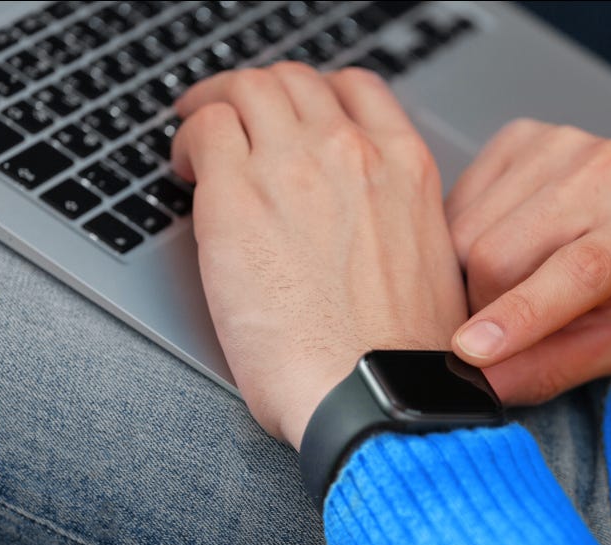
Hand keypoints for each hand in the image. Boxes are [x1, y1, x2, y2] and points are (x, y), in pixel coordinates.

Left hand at [171, 63, 467, 445]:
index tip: (296, 115)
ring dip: (217, 104)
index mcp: (407, 170)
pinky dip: (189, 138)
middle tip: (234, 117)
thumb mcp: (426, 268)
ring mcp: (294, 168)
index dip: (315, 95)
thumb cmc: (401, 360)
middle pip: (294, 80)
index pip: (357, 90)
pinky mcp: (237, 198)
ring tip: (198, 134)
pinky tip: (184, 168)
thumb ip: (392, 218)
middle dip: (259, 94)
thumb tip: (356, 217)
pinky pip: (204, 131)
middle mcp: (353, 154)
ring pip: (246, 89)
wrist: (379, 397)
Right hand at [447, 121, 610, 404]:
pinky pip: (458, 202)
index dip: (520, 314)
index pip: (576, 271)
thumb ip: (553, 367)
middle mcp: (606, 172)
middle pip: (497, 252)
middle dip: (482, 305)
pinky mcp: (522, 136)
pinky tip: (505, 248)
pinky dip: (463, 240)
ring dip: (468, 275)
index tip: (469, 351)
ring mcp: (560, 145)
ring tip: (512, 286)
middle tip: (503, 331)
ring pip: (465, 229)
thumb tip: (481, 387)